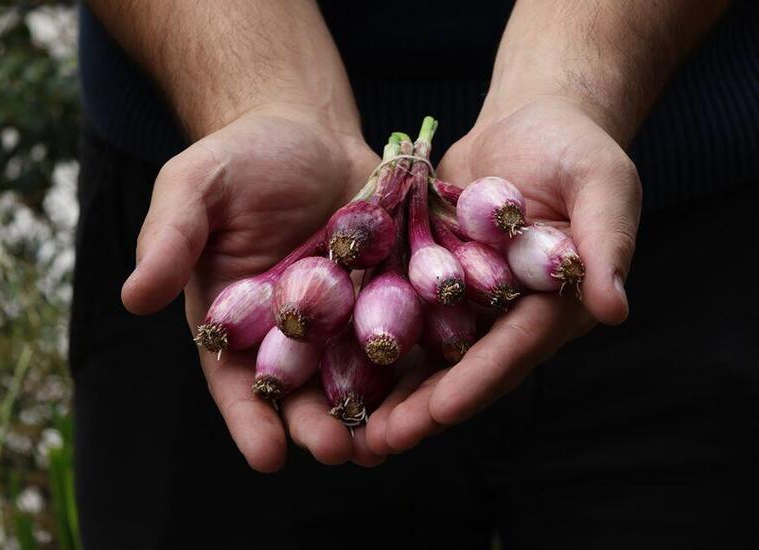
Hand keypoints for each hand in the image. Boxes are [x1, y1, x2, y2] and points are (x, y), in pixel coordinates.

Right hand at [121, 104, 383, 470]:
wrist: (304, 131)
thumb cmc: (239, 160)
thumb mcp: (194, 188)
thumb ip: (169, 239)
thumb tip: (133, 297)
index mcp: (235, 320)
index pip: (237, 381)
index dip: (250, 420)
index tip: (267, 455)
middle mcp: (289, 332)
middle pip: (303, 392)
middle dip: (318, 425)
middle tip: (339, 451)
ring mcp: (343, 317)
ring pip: (357, 375)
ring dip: (373, 410)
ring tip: (390, 439)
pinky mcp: (387, 294)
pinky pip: (404, 331)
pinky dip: (416, 360)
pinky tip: (434, 383)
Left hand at [366, 96, 641, 453]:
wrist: (528, 124)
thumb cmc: (575, 148)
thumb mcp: (602, 183)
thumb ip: (609, 241)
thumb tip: (616, 308)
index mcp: (552, 305)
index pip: (513, 351)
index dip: (476, 383)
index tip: (438, 414)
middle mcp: (505, 315)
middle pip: (461, 368)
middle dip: (421, 408)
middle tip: (377, 444)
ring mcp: (464, 299)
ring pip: (424, 353)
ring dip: (388, 390)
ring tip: (347, 427)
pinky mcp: (428, 275)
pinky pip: (398, 311)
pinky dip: (368, 339)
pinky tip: (331, 365)